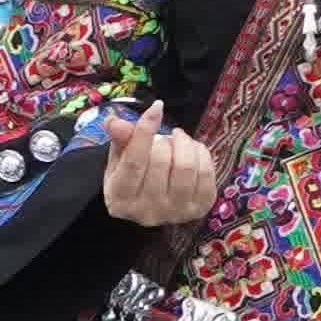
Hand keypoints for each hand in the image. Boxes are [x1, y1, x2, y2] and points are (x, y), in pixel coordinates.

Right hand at [97, 102, 223, 229]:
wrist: (153, 203)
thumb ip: (120, 139)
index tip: (156, 108)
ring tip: (177, 139)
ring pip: (186, 166)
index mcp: (120, 198)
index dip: (145, 131)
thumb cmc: (132, 176)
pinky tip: (191, 149)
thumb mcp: (120, 159)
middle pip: (161, 160)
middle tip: (162, 137)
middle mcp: (147, 211)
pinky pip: (206, 172)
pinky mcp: (200, 208)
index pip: (134, 161)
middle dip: (163, 139)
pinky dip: (200, 153)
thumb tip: (114, 121)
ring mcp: (175, 212)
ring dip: (184, 143)